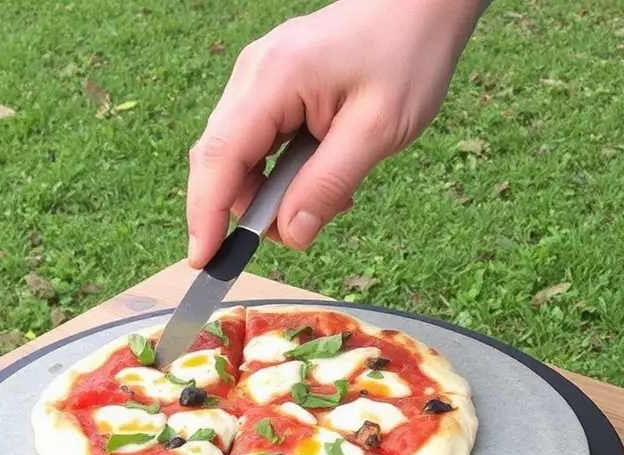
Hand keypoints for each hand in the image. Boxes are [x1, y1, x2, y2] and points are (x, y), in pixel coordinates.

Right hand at [185, 0, 487, 267]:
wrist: (420, 8)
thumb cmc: (406, 57)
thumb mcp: (378, 130)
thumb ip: (328, 184)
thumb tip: (288, 234)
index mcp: (274, 79)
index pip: (220, 158)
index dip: (205, 215)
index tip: (203, 260)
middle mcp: (253, 75)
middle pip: (220, 160)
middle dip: (245, 209)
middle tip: (297, 232)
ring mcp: (257, 79)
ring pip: (237, 156)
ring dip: (270, 193)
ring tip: (329, 198)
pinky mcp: (270, 87)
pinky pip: (257, 142)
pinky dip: (280, 173)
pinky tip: (320, 176)